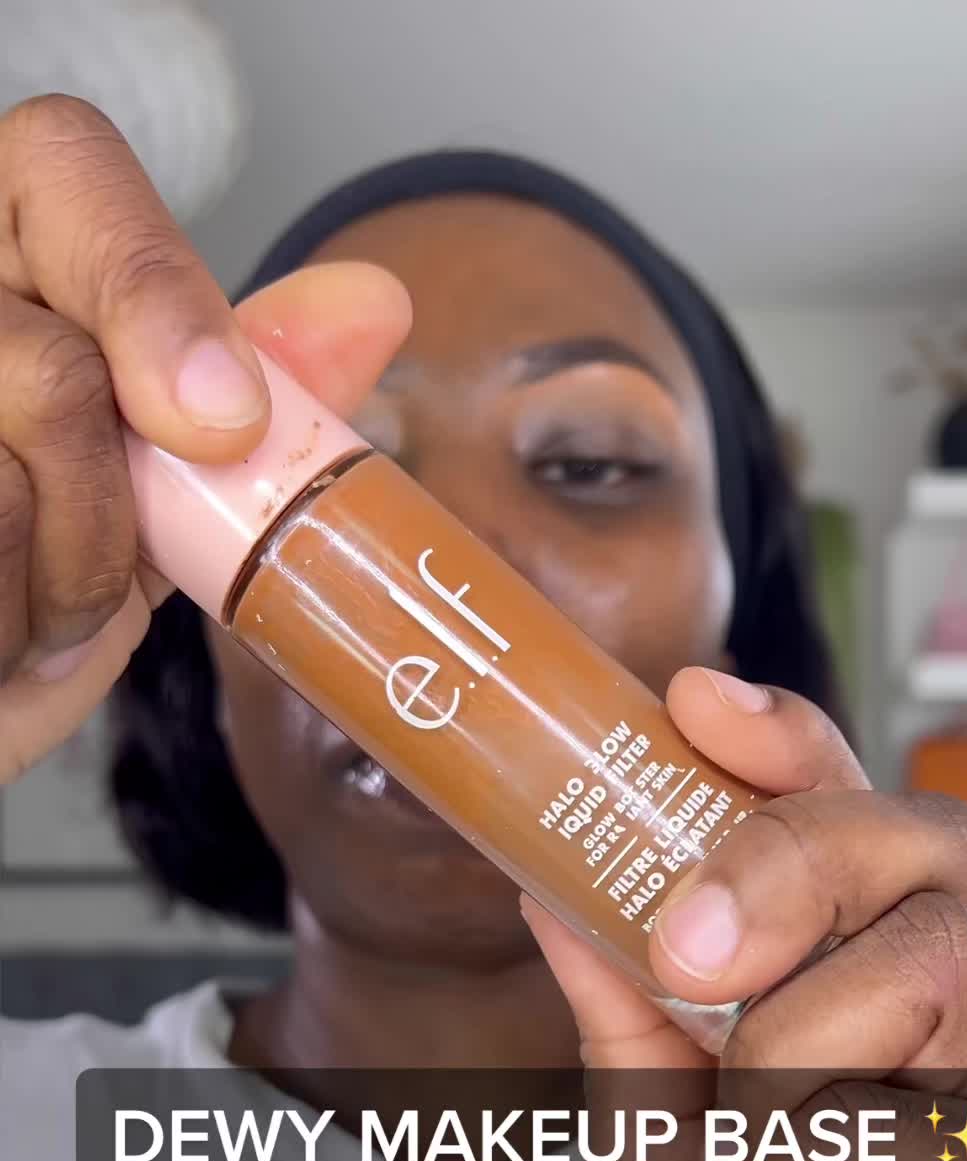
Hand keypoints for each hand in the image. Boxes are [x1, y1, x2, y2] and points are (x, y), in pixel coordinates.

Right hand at [0, 93, 409, 783]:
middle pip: (53, 372)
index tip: (226, 426)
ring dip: (66, 587)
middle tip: (105, 567)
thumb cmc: (60, 574)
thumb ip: (264, 390)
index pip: (66, 164)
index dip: (152, 290)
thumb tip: (373, 303)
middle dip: (112, 511)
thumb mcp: (174, 481)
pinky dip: (14, 628)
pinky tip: (6, 633)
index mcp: (9, 246)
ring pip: (8, 488)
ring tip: (46, 607)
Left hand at [524, 667, 966, 1160]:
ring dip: (773, 1075)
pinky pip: (926, 1124)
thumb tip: (558, 897)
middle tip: (681, 938)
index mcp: (845, 1023)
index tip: (688, 704)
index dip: (780, 754)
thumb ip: (623, 1056)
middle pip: (915, 846)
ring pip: (921, 963)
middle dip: (780, 849)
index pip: (842, 837)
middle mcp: (946, 1046)